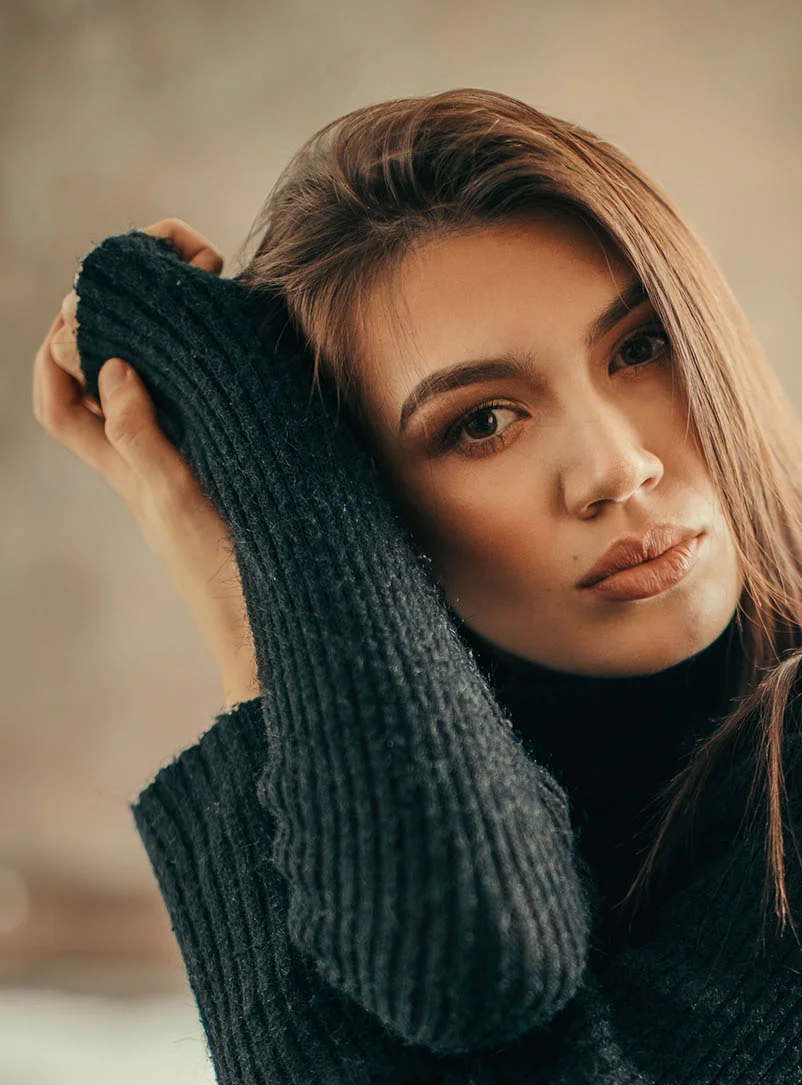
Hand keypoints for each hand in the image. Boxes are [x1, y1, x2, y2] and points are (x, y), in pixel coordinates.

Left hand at [32, 219, 259, 709]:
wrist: (280, 634)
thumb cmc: (228, 577)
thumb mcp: (175, 501)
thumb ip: (140, 436)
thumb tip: (113, 364)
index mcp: (124, 466)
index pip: (58, 396)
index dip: (59, 344)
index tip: (100, 302)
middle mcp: (151, 461)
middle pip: (103, 376)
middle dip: (119, 314)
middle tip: (174, 270)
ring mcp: (194, 464)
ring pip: (160, 386)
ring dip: (169, 336)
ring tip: (208, 295)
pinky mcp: (236, 469)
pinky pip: (208, 407)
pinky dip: (213, 369)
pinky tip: (247, 349)